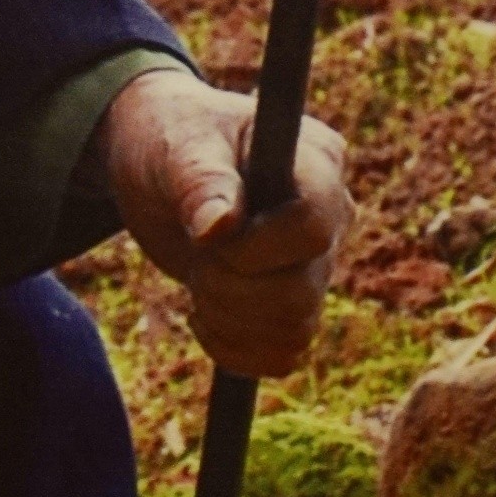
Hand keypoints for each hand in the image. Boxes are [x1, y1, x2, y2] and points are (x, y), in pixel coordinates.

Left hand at [98, 65, 351, 374]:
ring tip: (200, 275)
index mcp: (318, 162)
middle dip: (228, 286)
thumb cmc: (173, 140)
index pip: (313, 226)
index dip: (254, 248)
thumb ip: (200, 179)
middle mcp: (334, 215)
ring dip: (227, 317)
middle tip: (197, 250)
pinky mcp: (297, 302)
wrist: (161, 170)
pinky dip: (233, 349)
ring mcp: (320, 264)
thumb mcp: (177, 146)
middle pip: (300, 292)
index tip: (207, 235)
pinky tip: (204, 313)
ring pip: (294, 331)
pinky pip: (282, 355)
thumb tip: (219, 226)